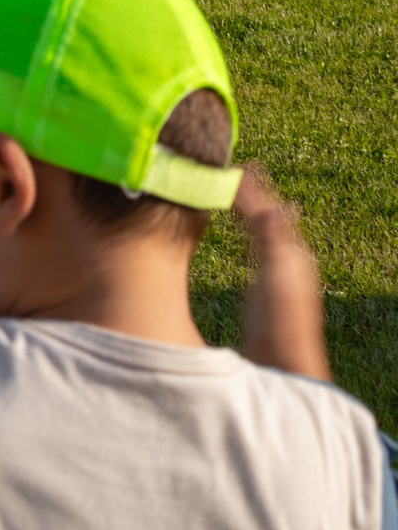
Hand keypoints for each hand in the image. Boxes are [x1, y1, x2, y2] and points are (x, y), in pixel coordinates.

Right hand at [235, 164, 330, 381]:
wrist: (282, 365)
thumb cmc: (281, 325)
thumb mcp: (278, 279)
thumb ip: (275, 243)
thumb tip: (278, 205)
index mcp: (290, 254)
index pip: (268, 209)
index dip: (254, 187)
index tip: (238, 163)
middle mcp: (287, 259)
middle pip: (268, 217)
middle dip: (254, 195)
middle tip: (238, 172)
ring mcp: (278, 275)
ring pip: (262, 232)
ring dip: (250, 211)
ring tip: (239, 197)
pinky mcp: (266, 290)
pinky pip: (254, 249)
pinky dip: (245, 233)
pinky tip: (244, 240)